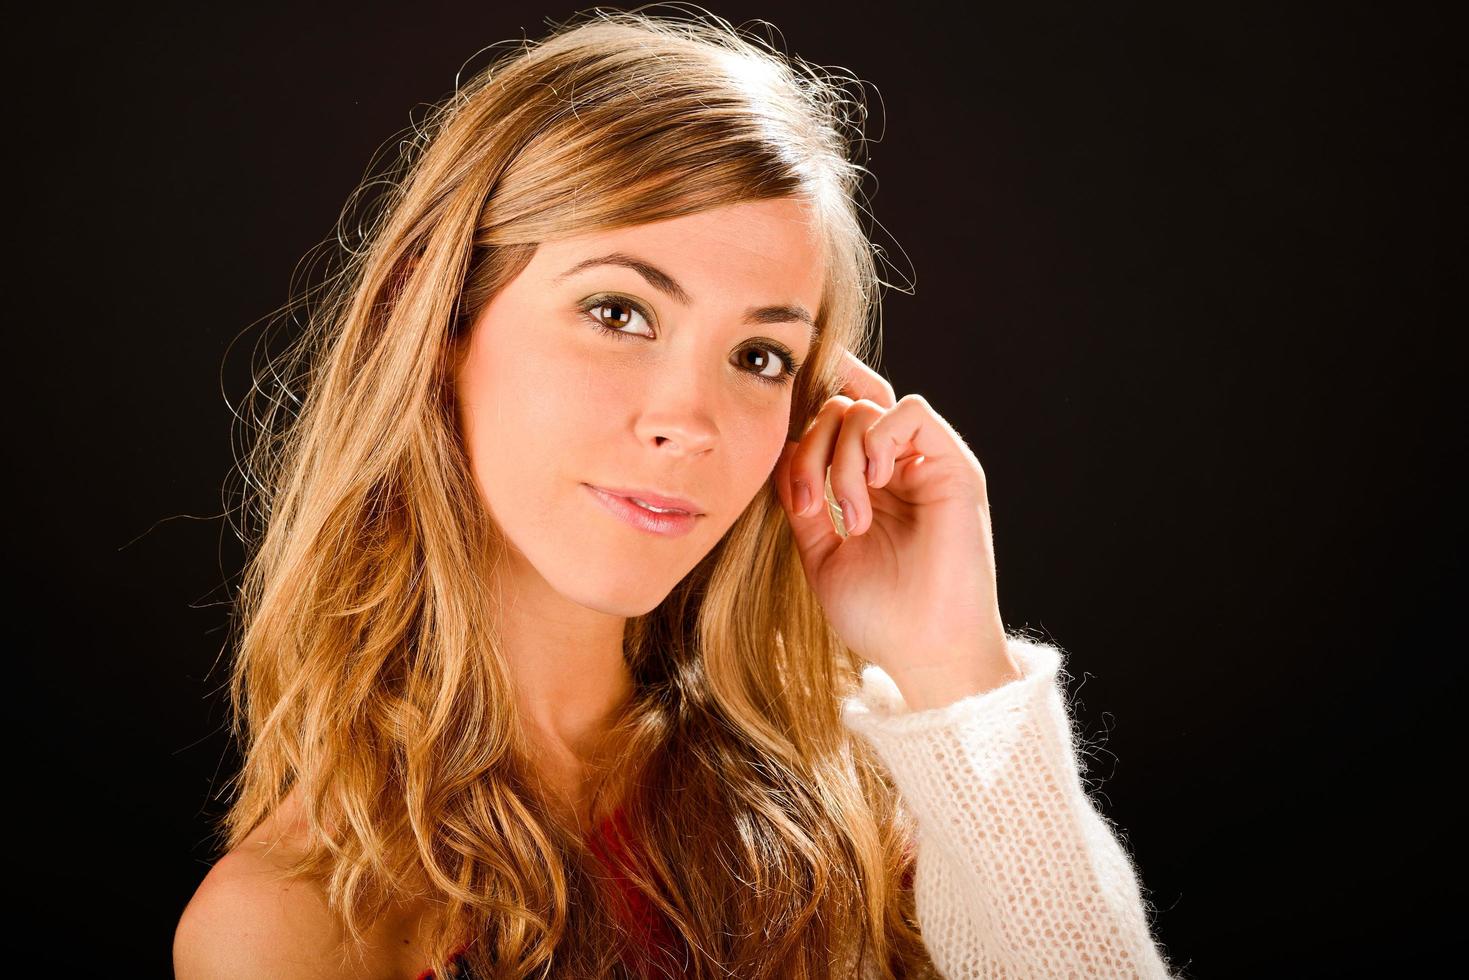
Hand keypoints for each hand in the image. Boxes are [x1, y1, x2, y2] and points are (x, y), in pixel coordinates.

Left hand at [772, 348, 1019, 704]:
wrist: (924, 652)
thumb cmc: (879, 616)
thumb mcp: (821, 552)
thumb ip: (803, 502)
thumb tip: (783, 451)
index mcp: (869, 487)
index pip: (839, 422)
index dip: (809, 413)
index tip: (777, 443)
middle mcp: (899, 469)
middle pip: (843, 411)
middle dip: (812, 448)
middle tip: (810, 505)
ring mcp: (927, 465)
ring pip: (869, 409)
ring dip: (843, 459)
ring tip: (851, 518)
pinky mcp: (954, 467)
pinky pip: (912, 412)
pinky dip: (880, 438)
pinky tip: (876, 484)